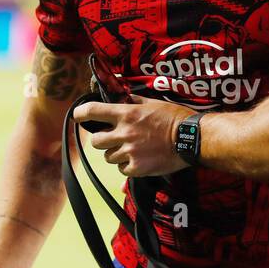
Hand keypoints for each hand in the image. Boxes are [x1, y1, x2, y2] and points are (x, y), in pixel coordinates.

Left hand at [72, 95, 192, 177]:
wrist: (191, 138)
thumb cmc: (175, 117)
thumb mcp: (153, 102)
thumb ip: (133, 100)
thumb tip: (122, 97)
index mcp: (126, 113)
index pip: (93, 111)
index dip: (80, 113)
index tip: (77, 115)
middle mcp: (124, 132)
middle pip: (96, 141)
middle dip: (102, 140)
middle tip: (113, 139)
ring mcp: (130, 151)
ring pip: (108, 157)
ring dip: (116, 154)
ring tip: (132, 150)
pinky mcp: (137, 167)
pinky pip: (121, 170)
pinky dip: (127, 167)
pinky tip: (139, 160)